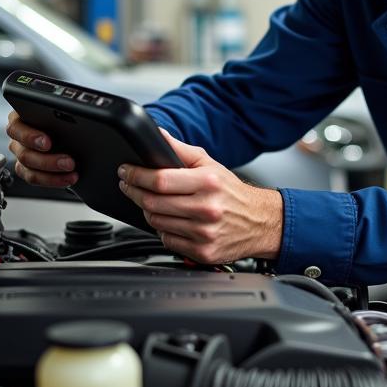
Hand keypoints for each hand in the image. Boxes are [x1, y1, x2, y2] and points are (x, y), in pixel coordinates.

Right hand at [5, 109, 77, 188]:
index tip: (48, 143)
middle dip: (48, 160)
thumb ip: (57, 114)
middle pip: (24, 154)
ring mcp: (21, 154)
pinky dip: (53, 180)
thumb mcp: (57, 109)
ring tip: (72, 174)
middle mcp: (17, 138)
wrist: (69, 125)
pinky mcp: (27, 168)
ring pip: (29, 170)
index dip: (31, 137)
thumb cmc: (59, 113)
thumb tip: (75, 123)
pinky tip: (68, 178)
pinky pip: (34, 178)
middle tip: (69, 162)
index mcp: (19, 118)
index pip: (16, 128)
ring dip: (52, 175)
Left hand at [118, 130, 282, 264]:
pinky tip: (170, 221)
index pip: (160, 180)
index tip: (126, 171)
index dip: (136, 175)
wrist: (260, 222)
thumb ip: (180, 150)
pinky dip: (162, 230)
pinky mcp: (203, 251)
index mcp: (208, 183)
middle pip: (153, 202)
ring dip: (147, 211)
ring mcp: (204, 233)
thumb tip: (158, 134)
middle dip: (134, 192)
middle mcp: (207, 208)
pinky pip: (167, 240)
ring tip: (151, 202)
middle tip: (128, 185)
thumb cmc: (232, 193)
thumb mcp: (209, 165)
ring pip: (156, 222)